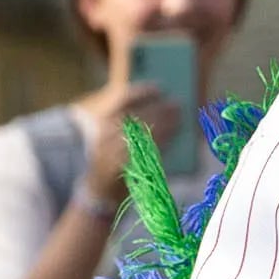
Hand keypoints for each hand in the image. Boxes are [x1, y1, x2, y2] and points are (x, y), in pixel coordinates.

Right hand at [71, 72, 179, 198]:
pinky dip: (164, 139)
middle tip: (177, 103)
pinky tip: (175, 132)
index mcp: (102, 123)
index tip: (159, 87)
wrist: (99, 191)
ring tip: (179, 115)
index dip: (142, 92)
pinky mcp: (127, 166)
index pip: (123, 100)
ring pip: (146, 131)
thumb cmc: (109, 160)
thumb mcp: (111, 137)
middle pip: (139, 115)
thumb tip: (158, 106)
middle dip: (160, 108)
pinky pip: (150, 149)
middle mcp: (107, 135)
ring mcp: (116, 151)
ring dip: (166, 122)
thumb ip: (128, 122)